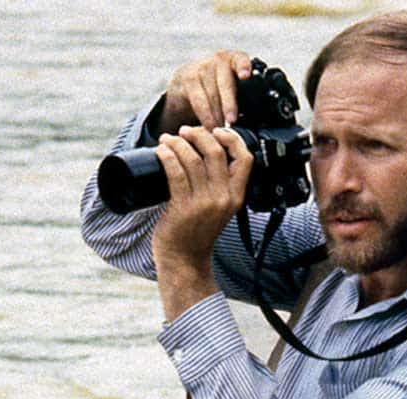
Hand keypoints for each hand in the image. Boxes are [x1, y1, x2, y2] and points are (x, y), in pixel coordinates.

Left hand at [151, 126, 252, 320]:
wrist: (185, 260)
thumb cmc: (196, 232)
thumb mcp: (218, 208)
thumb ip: (219, 186)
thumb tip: (204, 152)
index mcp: (236, 197)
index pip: (245, 158)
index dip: (231, 138)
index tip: (215, 131)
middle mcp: (224, 198)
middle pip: (216, 152)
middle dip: (198, 135)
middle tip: (184, 132)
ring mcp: (205, 204)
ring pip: (194, 160)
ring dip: (178, 143)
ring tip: (166, 140)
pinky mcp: (185, 208)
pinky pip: (176, 173)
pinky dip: (167, 157)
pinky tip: (161, 151)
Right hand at [159, 51, 253, 132]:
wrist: (186, 86)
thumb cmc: (218, 89)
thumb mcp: (233, 88)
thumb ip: (244, 96)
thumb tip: (258, 119)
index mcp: (235, 61)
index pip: (240, 59)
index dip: (243, 66)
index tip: (245, 76)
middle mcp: (219, 61)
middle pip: (226, 84)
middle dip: (229, 104)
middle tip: (232, 121)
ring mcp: (203, 68)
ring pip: (212, 96)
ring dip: (217, 116)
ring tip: (221, 130)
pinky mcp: (189, 79)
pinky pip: (199, 101)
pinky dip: (205, 116)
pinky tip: (209, 126)